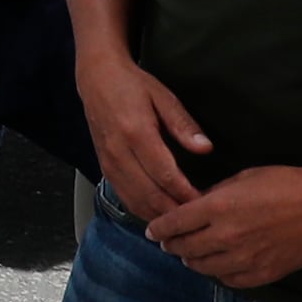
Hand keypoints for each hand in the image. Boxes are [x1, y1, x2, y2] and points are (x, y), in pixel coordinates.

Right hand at [77, 43, 217, 220]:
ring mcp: (108, 162)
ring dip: (159, 216)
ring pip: (135, 201)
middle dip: (174, 211)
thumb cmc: (132, 85)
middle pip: (149, 193)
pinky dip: (142, 211)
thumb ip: (183, 124)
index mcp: (136, 132)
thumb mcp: (163, 96)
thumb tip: (205, 148)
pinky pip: (124, 197)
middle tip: (197, 220)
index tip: (204, 203)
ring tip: (181, 223)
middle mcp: (119, 151)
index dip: (185, 193)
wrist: (96, 78)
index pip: (165, 174)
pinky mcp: (104, 167)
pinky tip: (159, 215)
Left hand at [141, 162, 301, 289]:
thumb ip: (213, 195)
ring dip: (192, 261)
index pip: (174, 224)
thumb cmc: (284, 184)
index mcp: (219, 208)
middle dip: (172, 245)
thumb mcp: (242, 178)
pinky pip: (229, 280)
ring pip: (203, 267)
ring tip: (189, 255)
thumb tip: (194, 206)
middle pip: (184, 248)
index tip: (152, 231)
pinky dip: (218, 273)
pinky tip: (217, 266)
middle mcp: (226, 236)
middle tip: (168, 243)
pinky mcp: (261, 274)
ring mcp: (244, 259)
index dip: (159, 229)